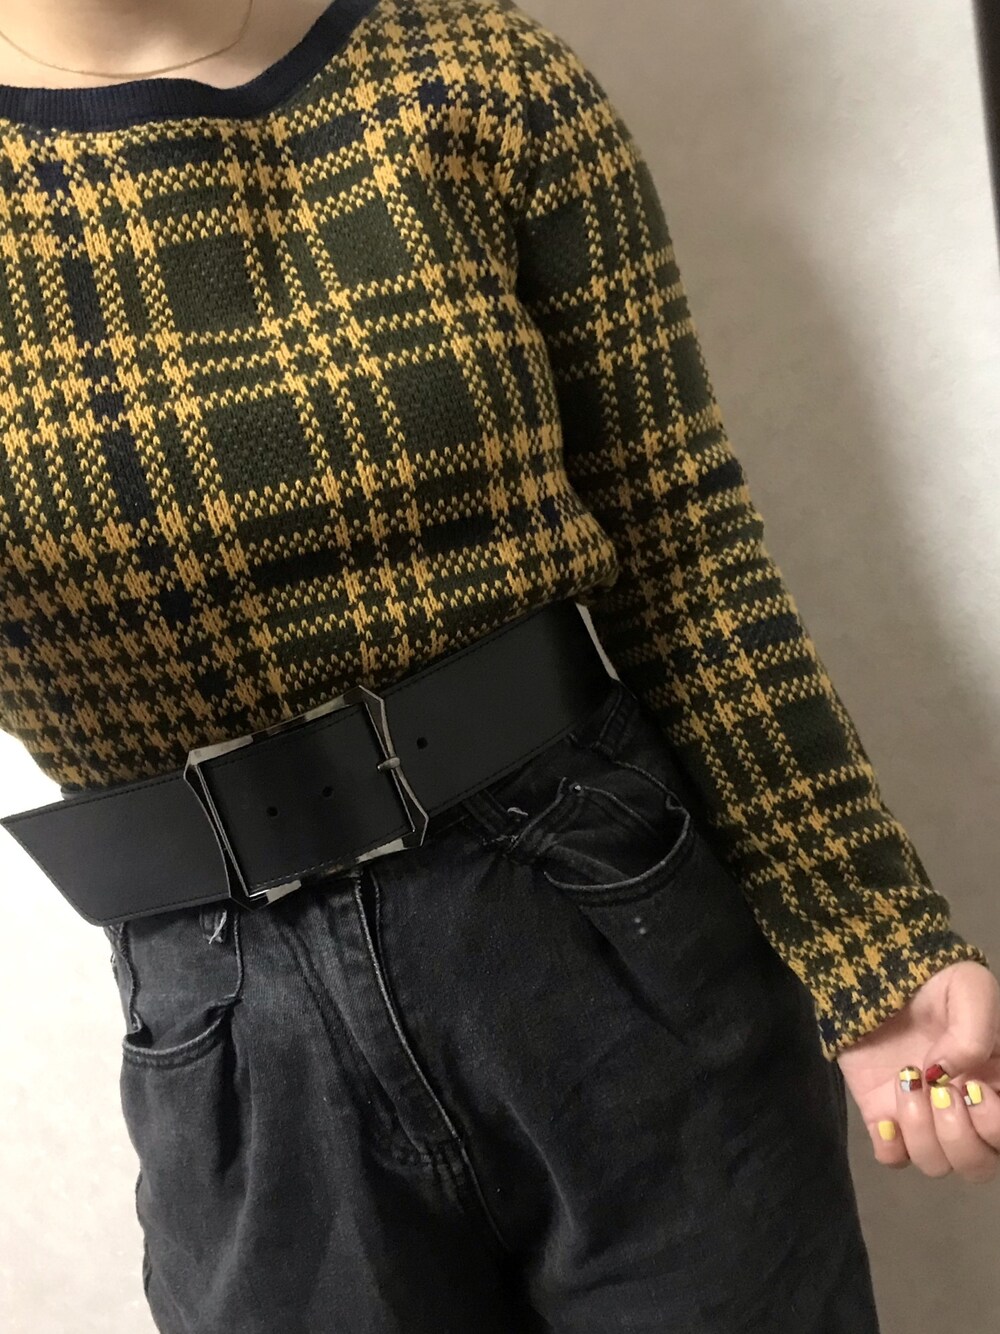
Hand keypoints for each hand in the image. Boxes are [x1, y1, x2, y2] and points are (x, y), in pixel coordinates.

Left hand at [836, 961, 999, 1181]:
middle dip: (959, 1135)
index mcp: (998, 1085)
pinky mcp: (887, 1118)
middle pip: (979, 1165)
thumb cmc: (936, 982)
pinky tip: (886, 1118)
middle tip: (938, 1091)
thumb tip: (950, 1076)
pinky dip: (891, 1147)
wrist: (879, 975)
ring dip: (922, 1134)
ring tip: (907, 1087)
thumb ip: (973, 1034)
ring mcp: (926, 1118)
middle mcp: (968, 1112)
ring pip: (938, 1165)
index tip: (975, 1088)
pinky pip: (894, 1159)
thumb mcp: (969, 989)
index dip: (996, 1126)